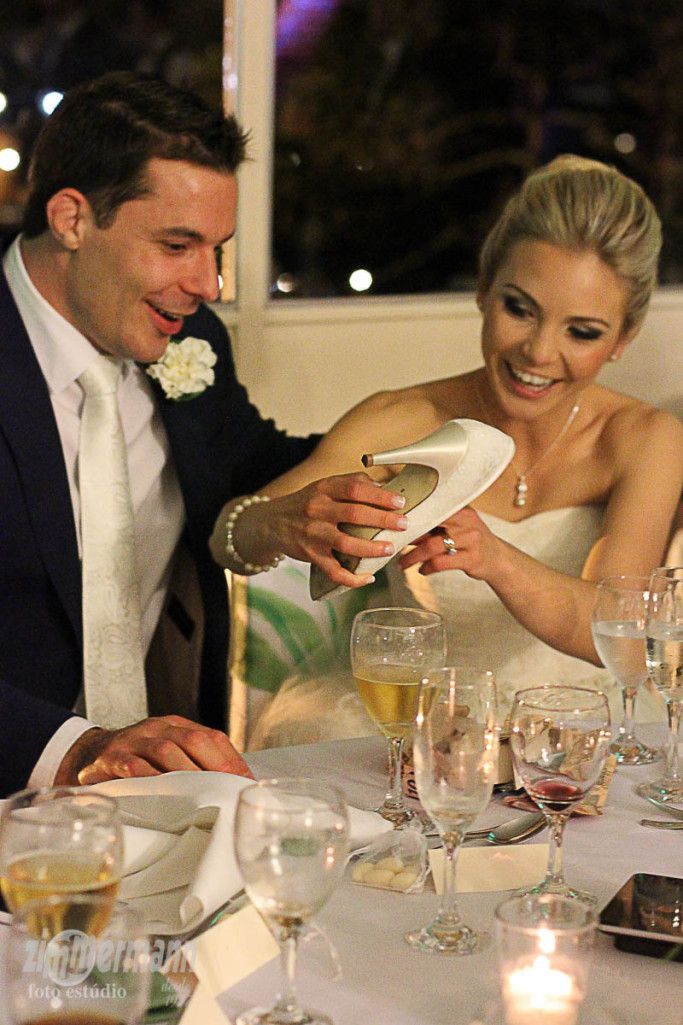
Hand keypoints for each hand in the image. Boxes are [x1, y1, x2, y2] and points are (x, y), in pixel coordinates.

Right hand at [54, 716, 252, 785]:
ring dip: (187, 776)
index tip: (245, 783)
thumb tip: (235, 787)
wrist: (89, 754)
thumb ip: (195, 764)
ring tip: (202, 797)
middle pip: (193, 740)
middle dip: (214, 768)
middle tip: (227, 793)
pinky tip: (161, 795)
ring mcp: (134, 740)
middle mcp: (158, 728)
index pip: (213, 737)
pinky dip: (150, 779)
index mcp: (177, 726)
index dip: (232, 760)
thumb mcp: (167, 753)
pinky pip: (132, 766)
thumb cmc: (137, 759)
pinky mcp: (111, 758)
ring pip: (166, 751)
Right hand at [213, 473, 407, 588]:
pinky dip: (352, 578)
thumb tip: (385, 489)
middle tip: (404, 524)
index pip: (354, 488)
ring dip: (371, 548)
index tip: (400, 502)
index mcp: (324, 489)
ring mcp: (313, 534)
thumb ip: (351, 484)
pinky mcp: (311, 555)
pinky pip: (333, 571)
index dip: (380, 495)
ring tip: (390, 549)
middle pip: (355, 514)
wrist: (271, 523)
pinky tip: (368, 577)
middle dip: (384, 520)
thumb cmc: (307, 503)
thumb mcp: (324, 486)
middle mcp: (317, 510)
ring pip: (346, 544)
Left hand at [399, 506, 500, 579]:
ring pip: (433, 546)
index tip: (395, 523)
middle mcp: (467, 522)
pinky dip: (428, 568)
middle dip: (408, 536)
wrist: (498, 559)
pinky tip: (422, 570)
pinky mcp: (472, 559)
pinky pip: (442, 563)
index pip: (432, 508)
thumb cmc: (471, 541)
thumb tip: (403, 524)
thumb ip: (436, 523)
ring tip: (403, 563)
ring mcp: (471, 541)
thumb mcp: (459, 525)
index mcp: (461, 509)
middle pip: (429, 526)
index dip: (412, 516)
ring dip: (413, 556)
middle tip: (393, 544)